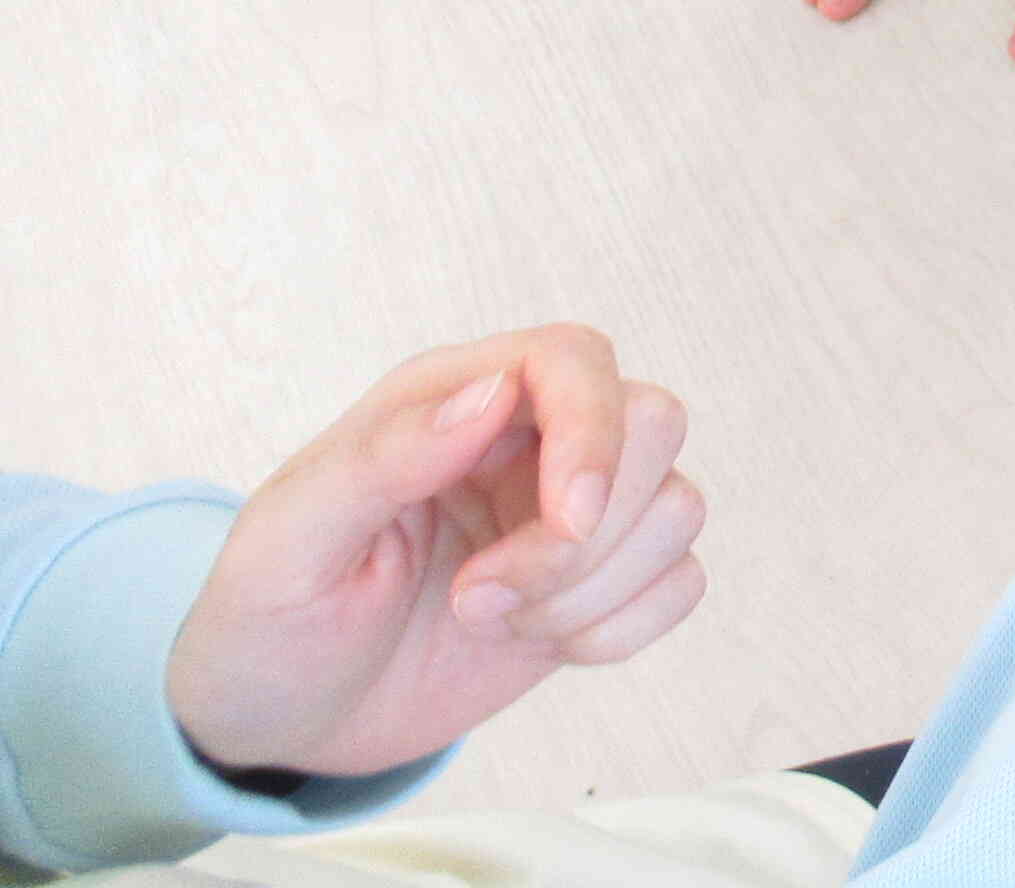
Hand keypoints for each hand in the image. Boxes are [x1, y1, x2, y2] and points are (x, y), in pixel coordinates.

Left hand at [164, 327, 704, 784]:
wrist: (279, 720)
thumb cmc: (267, 618)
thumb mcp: (286, 540)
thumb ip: (384, 456)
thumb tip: (493, 393)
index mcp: (451, 399)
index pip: (574, 359)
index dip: (593, 429)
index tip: (565, 519)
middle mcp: (528, 441)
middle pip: (653, 423)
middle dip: (589, 531)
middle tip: (482, 597)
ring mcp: (571, 511)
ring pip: (677, 507)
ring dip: (592, 589)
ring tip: (488, 622)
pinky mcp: (599, 583)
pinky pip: (681, 582)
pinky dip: (622, 627)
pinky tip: (539, 644)